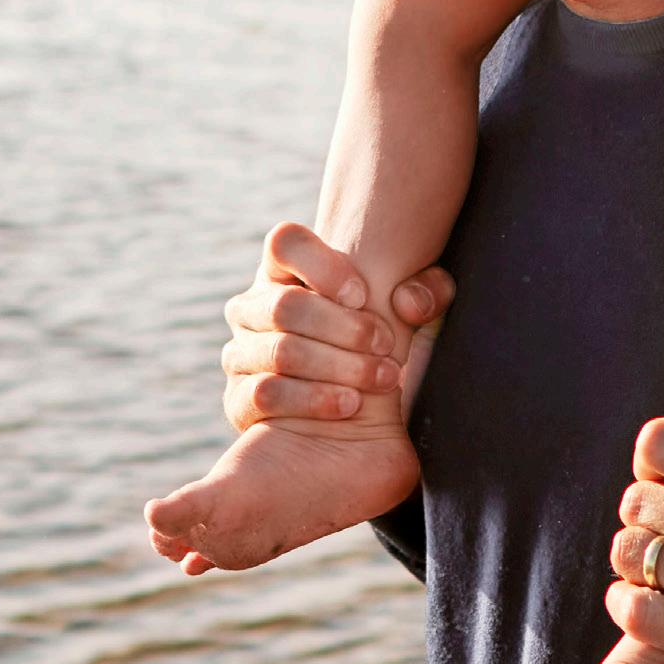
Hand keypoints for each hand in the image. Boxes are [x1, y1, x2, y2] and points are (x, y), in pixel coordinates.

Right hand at [221, 223, 454, 431]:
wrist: (346, 421)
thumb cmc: (375, 347)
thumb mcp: (406, 315)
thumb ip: (426, 292)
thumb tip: (409, 300)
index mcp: (282, 274)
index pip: (284, 243)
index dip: (322, 264)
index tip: (363, 294)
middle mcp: (251, 308)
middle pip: (285, 305)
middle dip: (346, 328)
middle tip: (388, 345)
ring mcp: (239, 353)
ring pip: (281, 350)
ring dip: (339, 366)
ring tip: (384, 378)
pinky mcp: (237, 398)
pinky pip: (266, 393)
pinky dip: (314, 399)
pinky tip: (350, 403)